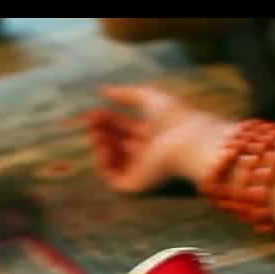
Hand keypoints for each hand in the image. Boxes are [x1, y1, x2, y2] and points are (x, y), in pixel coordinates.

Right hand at [86, 84, 235, 194]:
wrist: (185, 142)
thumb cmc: (173, 117)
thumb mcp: (148, 97)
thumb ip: (125, 94)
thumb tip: (102, 90)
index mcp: (154, 132)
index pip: (125, 126)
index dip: (108, 118)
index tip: (91, 111)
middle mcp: (148, 152)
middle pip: (117, 142)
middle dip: (101, 130)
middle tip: (89, 121)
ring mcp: (142, 169)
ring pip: (113, 160)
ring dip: (101, 146)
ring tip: (95, 135)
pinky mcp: (136, 184)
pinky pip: (113, 177)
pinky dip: (104, 164)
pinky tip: (104, 149)